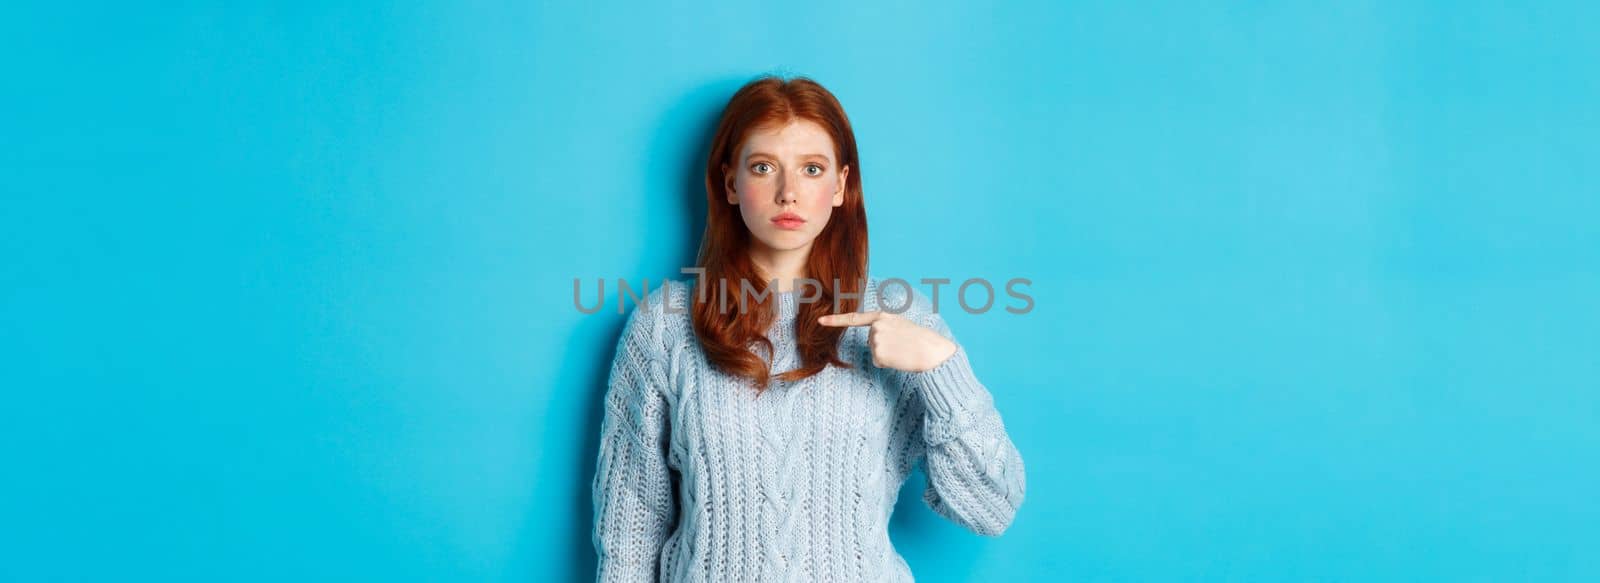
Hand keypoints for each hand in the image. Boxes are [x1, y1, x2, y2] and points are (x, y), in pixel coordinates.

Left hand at [818, 310, 957, 371]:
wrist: (932, 351)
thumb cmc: (921, 339)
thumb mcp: (901, 325)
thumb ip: (885, 327)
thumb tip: (874, 340)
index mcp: (882, 316)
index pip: (854, 318)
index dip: (835, 320)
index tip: (820, 321)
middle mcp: (876, 326)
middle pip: (870, 341)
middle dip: (884, 347)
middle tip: (902, 345)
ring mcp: (876, 340)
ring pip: (874, 353)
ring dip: (887, 355)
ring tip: (902, 351)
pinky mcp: (878, 354)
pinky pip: (878, 362)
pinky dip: (888, 364)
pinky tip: (899, 358)